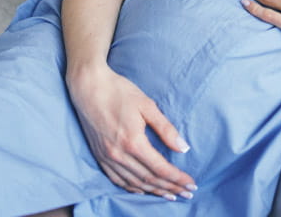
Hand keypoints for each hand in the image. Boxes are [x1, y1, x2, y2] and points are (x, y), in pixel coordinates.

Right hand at [66, 65, 196, 200]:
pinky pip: (117, 179)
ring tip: (170, 194)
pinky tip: (143, 190)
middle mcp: (119, 154)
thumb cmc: (119, 92)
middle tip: (187, 193)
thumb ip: (166, 129)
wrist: (88, 87)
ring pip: (134, 183)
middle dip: (170, 188)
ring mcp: (107, 157)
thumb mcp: (147, 106)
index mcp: (133, 142)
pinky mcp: (99, 156)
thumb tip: (183, 148)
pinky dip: (133, 187)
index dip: (177, 178)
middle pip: (149, 179)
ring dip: (154, 191)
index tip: (191, 184)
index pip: (160, 169)